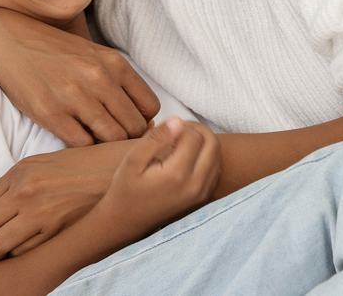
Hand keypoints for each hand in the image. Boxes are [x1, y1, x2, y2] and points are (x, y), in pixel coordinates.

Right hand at [0, 1, 160, 145]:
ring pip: (112, 139)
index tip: (131, 127)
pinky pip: (82, 144)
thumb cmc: (54, 50)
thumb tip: (142, 118)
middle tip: (114, 141)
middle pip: (135, 127)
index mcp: (114, 63)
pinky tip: (75, 139)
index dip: (144, 122)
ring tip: (96, 142)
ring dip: (106, 146)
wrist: (8, 40)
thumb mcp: (93, 54)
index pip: (150, 107)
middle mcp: (99, 78)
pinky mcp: (50, 113)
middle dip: (129, 139)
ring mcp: (75, 97)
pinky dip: (83, 148)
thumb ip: (118, 80)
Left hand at [0, 139, 135, 261]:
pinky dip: (24, 257)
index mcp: (21, 171)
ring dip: (1, 254)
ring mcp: (39, 209)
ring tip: (14, 254)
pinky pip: (22, 253)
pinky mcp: (55, 228)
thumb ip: (22, 182)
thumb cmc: (90, 167)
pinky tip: (37, 251)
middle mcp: (24, 189)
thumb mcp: (50, 163)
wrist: (124, 169)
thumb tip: (0, 207)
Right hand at [96, 117, 221, 237]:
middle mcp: (195, 185)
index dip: (181, 125)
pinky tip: (188, 155)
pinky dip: (207, 156)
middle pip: (212, 143)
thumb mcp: (132, 160)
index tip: (166, 129)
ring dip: (204, 141)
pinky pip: (216, 169)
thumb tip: (178, 121)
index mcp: (177, 174)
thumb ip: (156, 139)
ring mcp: (202, 194)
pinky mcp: (203, 198)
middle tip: (178, 129)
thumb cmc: (125, 189)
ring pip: (217, 155)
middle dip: (198, 129)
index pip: (194, 136)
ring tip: (181, 141)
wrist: (126, 222)